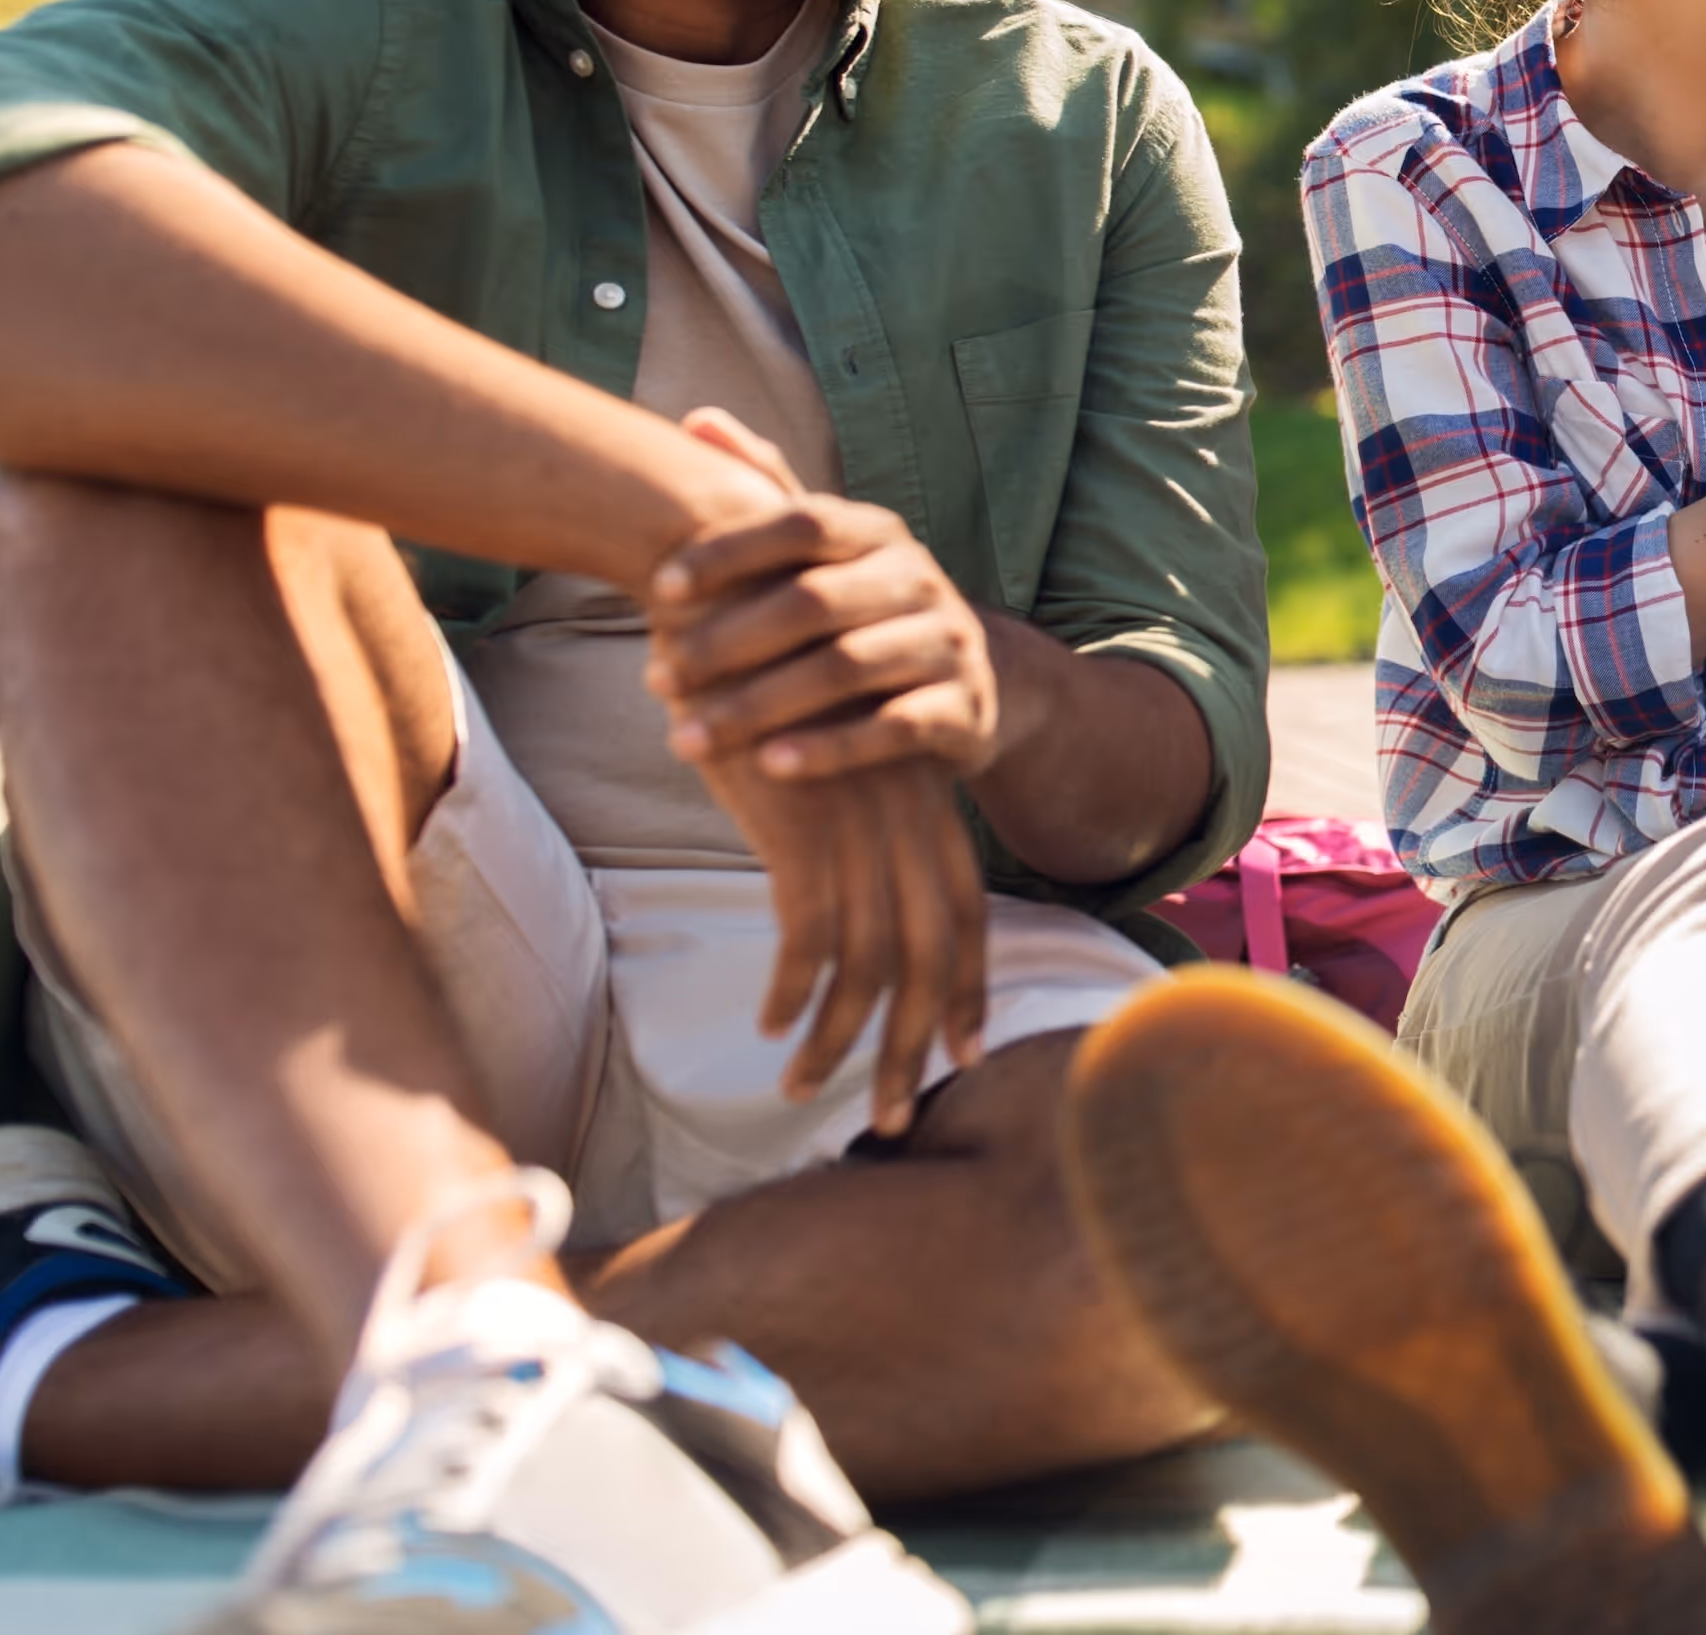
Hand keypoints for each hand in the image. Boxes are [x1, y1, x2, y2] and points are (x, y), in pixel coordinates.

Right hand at [643, 410, 994, 1132]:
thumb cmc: (768, 670)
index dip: (969, 988)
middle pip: (936, 956)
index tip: (964, 1055)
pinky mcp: (804, 826)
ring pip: (874, 964)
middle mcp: (907, 821)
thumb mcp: (824, 750)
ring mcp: (859, 826)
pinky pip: (809, 937)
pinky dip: (794, 994)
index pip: (967, 914)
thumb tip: (830, 883)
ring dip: (844, 1041)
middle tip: (899, 1115)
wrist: (736, 590)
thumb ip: (843, 818)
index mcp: (923, 802)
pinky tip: (771, 1030)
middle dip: (918, 1044)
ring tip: (812, 1095)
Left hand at [645, 410, 1000, 782]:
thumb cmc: (864, 611)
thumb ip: (769, 488)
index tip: (658, 585)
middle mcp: (920, 579)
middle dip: (726, 642)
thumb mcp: (829, 551)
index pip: (804, 521)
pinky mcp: (965, 706)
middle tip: (655, 679)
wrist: (969, 684)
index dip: (731, 549)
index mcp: (879, 534)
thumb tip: (696, 418)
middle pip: (816, 602)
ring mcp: (949, 642)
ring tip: (688, 740)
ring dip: (759, 706)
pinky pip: (894, 726)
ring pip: (848, 668)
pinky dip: (830, 748)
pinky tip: (769, 767)